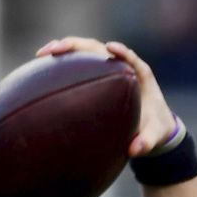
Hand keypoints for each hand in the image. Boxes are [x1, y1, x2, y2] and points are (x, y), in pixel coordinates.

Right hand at [36, 37, 174, 157]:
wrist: (153, 126)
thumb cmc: (154, 128)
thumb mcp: (154, 137)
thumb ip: (147, 142)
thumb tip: (134, 150)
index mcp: (140, 75)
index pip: (131, 58)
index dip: (122, 51)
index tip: (111, 48)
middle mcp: (122, 66)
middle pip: (99, 49)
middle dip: (77, 45)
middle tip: (54, 50)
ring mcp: (108, 67)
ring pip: (86, 51)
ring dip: (64, 49)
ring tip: (42, 55)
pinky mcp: (97, 73)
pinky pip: (79, 63)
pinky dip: (63, 62)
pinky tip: (42, 68)